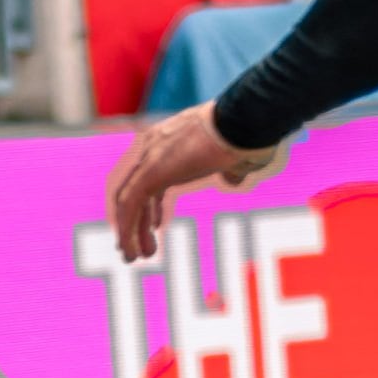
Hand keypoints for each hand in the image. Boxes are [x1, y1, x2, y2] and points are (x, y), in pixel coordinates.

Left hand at [104, 101, 282, 260]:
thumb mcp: (237, 154)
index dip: (149, 205)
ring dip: (128, 232)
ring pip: (128, 201)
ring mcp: (150, 155)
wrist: (246, 119)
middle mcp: (152, 145)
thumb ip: (230, 168)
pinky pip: (130, 205)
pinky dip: (128, 229)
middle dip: (132, 221)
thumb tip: (233, 178)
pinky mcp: (152, 169)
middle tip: (134, 248)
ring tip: (134, 258)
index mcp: (168, 140)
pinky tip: (134, 250)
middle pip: (132, 189)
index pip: (147, 176)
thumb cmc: (250, 132)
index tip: (154, 227)